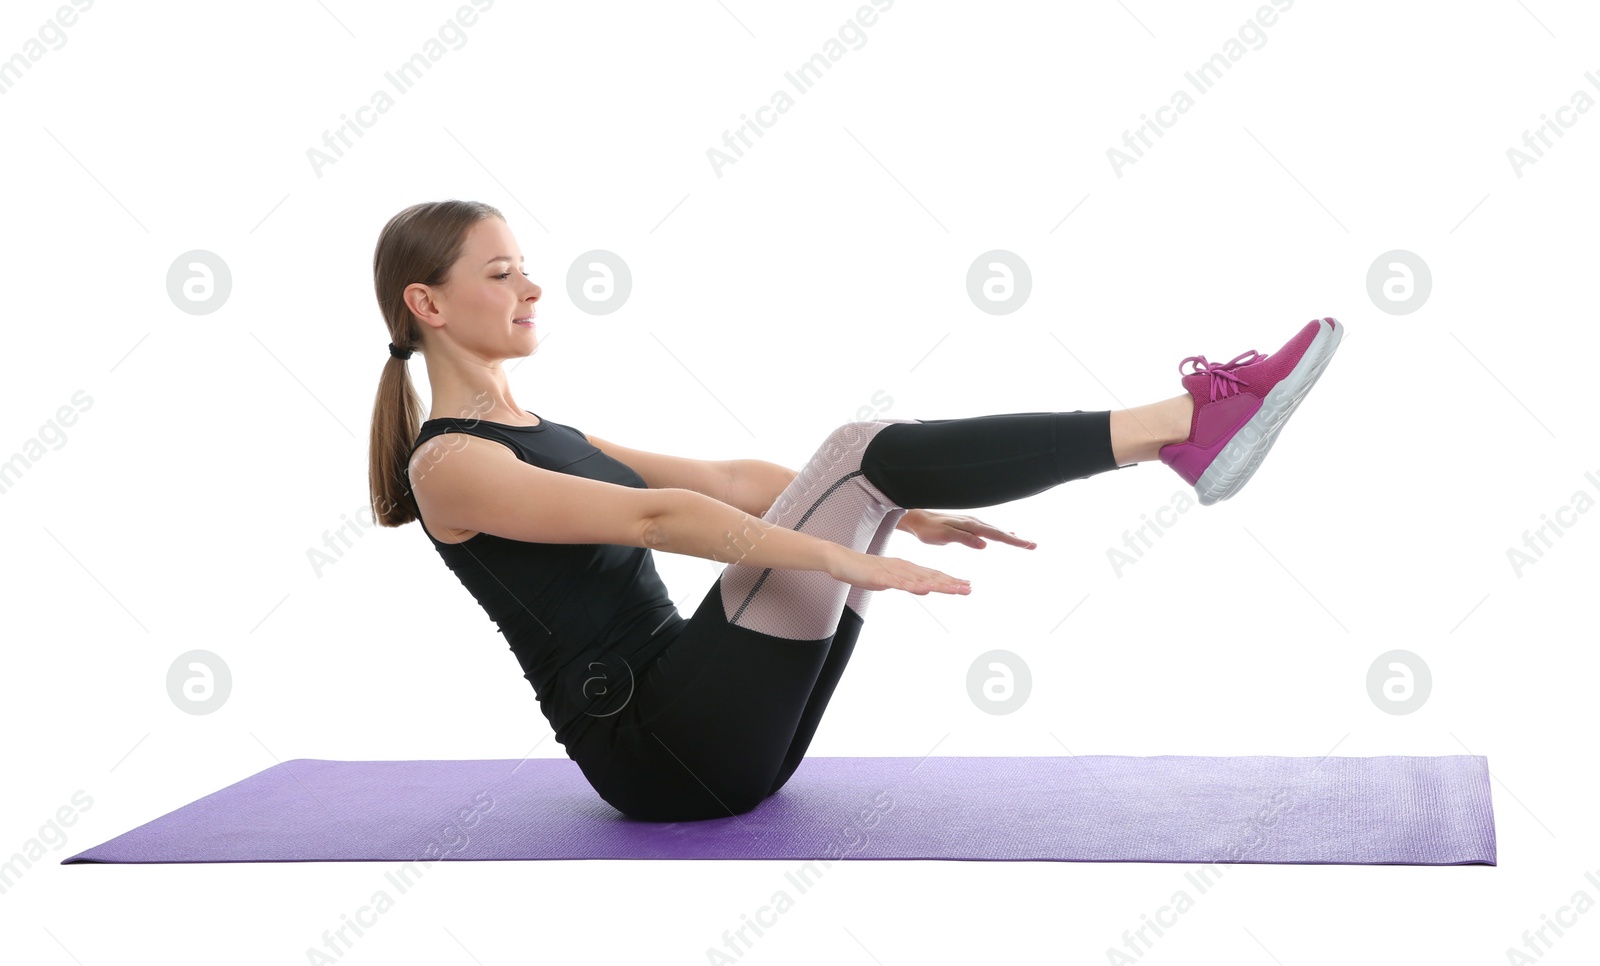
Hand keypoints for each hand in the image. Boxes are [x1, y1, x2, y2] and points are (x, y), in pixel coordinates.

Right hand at [827, 547, 971, 595]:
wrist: (841, 560)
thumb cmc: (863, 570)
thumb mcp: (888, 579)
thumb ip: (903, 582)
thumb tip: (918, 587)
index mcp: (906, 568)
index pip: (932, 574)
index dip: (950, 580)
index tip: (966, 585)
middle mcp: (904, 568)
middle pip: (931, 576)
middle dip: (951, 583)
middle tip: (970, 588)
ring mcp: (893, 572)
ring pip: (920, 579)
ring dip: (940, 584)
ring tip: (955, 589)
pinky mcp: (881, 578)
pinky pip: (900, 583)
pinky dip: (914, 586)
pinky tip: (926, 589)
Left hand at [898, 509, 1035, 549]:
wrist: (918, 519)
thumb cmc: (929, 529)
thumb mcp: (945, 536)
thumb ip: (964, 539)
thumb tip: (985, 544)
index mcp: (971, 525)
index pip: (996, 535)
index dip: (1013, 540)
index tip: (1027, 545)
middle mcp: (974, 522)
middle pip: (1000, 532)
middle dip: (1017, 539)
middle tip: (1033, 545)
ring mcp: (972, 523)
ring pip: (996, 531)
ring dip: (1011, 537)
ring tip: (1025, 542)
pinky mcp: (968, 526)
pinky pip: (989, 530)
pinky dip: (1000, 533)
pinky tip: (1006, 534)